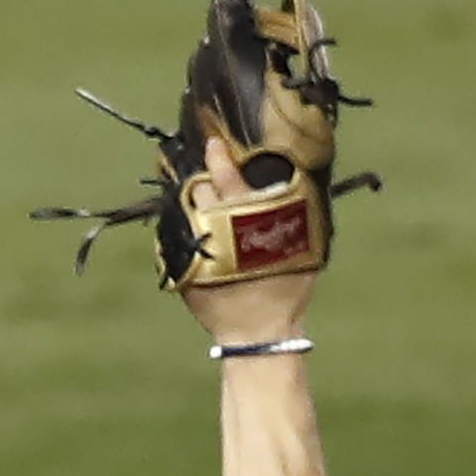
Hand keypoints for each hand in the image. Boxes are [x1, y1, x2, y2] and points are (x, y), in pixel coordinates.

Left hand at [175, 135, 314, 349]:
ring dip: (191, 200)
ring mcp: (192, 250)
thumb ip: (294, 211)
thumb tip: (293, 177)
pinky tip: (193, 224)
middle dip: (204, 179)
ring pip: (184, 210)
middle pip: (200, 191)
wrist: (257, 332)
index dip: (220, 158)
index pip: (227, 180)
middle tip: (209, 173)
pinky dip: (182, 224)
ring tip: (199, 196)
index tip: (213, 143)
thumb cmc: (285, 289)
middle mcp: (214, 232)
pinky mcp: (179, 267)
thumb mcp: (301, 246)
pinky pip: (174, 235)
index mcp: (246, 222)